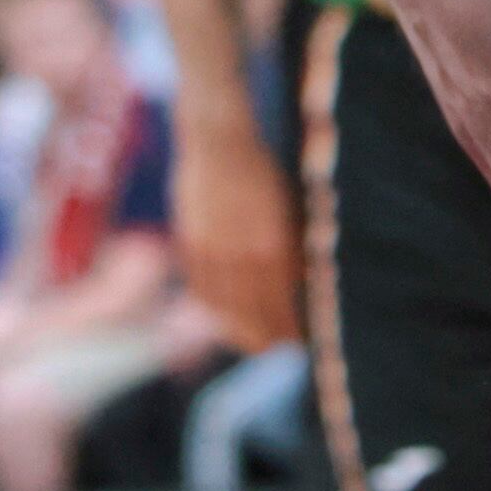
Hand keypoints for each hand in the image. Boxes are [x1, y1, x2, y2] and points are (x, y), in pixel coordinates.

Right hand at [172, 116, 301, 355]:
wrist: (215, 137)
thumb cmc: (258, 168)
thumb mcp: (285, 204)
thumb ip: (290, 244)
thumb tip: (302, 280)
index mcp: (271, 240)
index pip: (280, 300)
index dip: (287, 327)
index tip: (297, 345)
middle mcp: (240, 250)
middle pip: (251, 310)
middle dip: (264, 336)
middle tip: (274, 353)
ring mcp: (210, 249)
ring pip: (223, 304)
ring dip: (237, 329)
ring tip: (249, 344)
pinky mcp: (188, 243)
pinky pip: (198, 287)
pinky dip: (210, 308)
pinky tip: (220, 318)